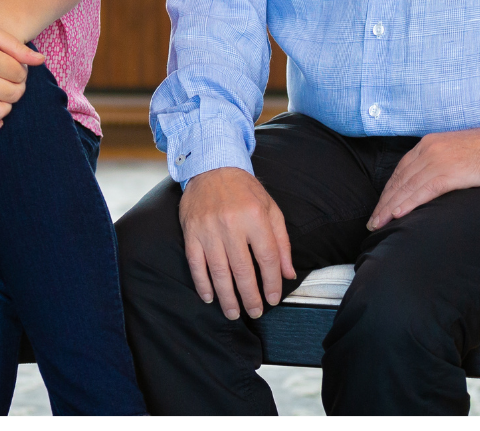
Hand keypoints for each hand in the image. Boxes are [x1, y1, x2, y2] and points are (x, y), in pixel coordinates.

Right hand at [179, 167, 295, 320]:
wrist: (211, 166)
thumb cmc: (245, 190)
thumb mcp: (271, 208)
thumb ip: (282, 241)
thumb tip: (288, 274)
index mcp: (255, 217)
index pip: (268, 259)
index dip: (272, 283)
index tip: (274, 298)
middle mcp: (231, 224)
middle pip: (243, 270)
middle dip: (251, 297)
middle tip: (255, 312)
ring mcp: (209, 229)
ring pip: (219, 272)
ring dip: (227, 298)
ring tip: (234, 313)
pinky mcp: (191, 232)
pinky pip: (196, 264)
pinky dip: (202, 284)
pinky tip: (210, 297)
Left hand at [367, 127, 479, 231]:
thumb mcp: (456, 155)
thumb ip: (440, 165)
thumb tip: (428, 186)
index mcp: (428, 144)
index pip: (401, 171)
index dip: (388, 192)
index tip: (379, 209)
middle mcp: (429, 149)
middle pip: (399, 180)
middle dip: (384, 203)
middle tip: (372, 223)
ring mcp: (439, 159)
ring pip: (408, 187)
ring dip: (390, 207)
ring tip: (379, 224)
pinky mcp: (452, 172)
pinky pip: (425, 190)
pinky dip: (409, 203)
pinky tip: (398, 216)